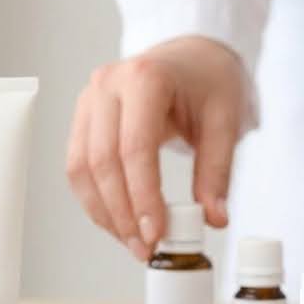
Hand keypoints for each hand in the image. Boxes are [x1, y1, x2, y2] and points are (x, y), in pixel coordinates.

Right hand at [66, 36, 246, 260]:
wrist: (192, 56)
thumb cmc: (209, 81)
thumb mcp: (225, 121)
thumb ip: (217, 171)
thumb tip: (213, 219)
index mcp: (146, 78)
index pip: (134, 148)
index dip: (142, 197)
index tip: (156, 233)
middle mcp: (108, 84)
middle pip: (102, 162)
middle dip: (122, 213)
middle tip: (145, 247)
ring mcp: (89, 99)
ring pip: (81, 168)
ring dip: (104, 212)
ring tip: (132, 242)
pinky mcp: (83, 117)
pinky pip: (78, 166)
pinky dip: (95, 199)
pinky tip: (118, 222)